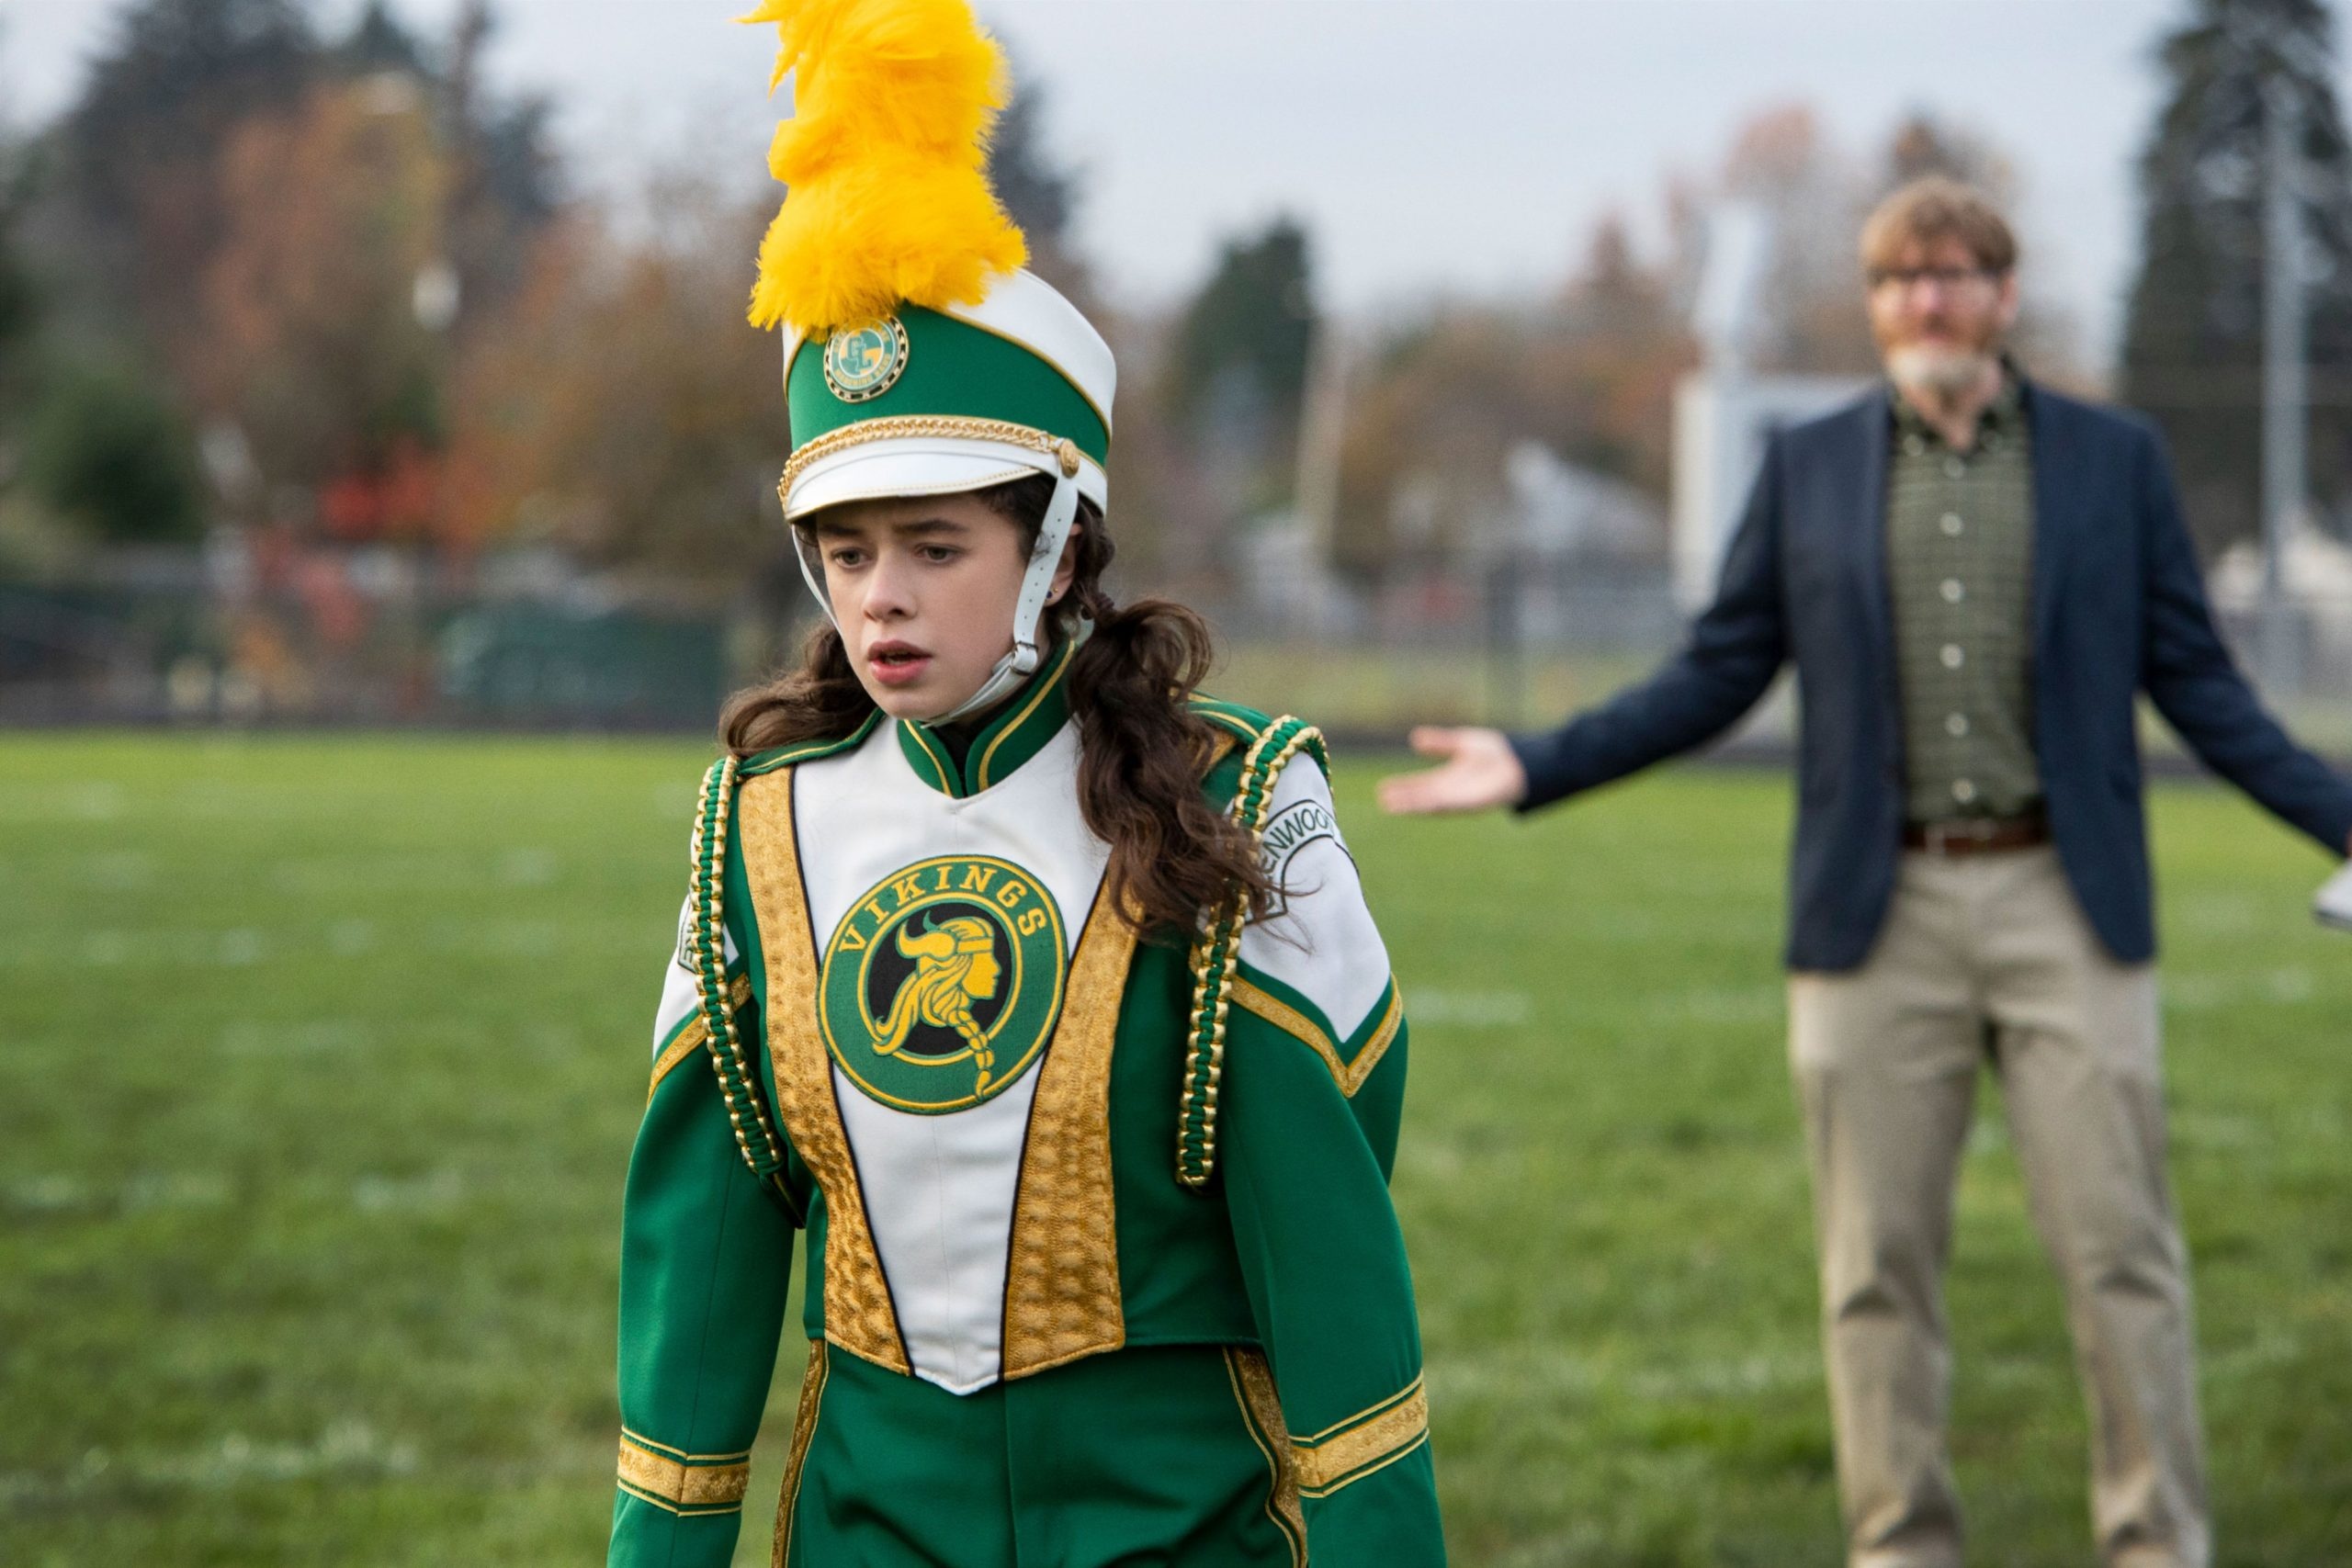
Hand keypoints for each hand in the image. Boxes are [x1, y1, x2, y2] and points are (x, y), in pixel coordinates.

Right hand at [1377, 726, 1527, 814]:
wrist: (1520, 761)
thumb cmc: (1496, 753)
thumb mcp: (1461, 743)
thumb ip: (1440, 743)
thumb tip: (1415, 738)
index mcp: (1447, 779)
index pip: (1419, 784)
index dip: (1402, 786)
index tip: (1383, 788)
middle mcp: (1451, 792)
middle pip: (1421, 797)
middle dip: (1403, 799)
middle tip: (1382, 800)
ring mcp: (1461, 799)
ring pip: (1431, 804)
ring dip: (1413, 806)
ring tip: (1393, 806)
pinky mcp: (1473, 803)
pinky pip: (1450, 805)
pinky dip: (1434, 805)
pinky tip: (1422, 804)